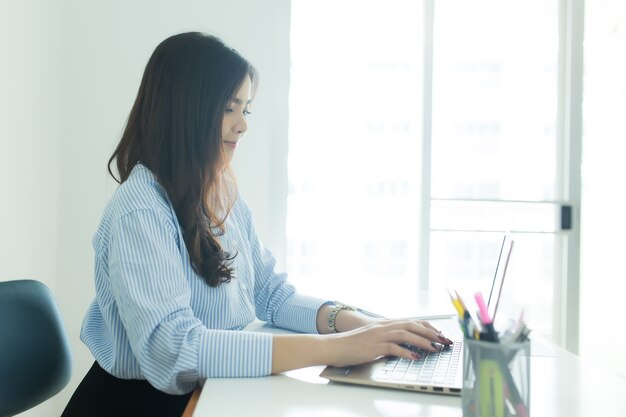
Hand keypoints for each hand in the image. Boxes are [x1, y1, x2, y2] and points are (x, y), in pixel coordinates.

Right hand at [321, 319, 452, 367]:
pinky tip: (415, 358)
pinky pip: (393, 348)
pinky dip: (405, 352)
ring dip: (422, 341)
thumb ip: (386, 336)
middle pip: (412, 325)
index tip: (439, 333)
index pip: (411, 321)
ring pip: (405, 334)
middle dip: (430, 333)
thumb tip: (403, 343)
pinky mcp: (374, 346)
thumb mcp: (372, 336)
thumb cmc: (352, 344)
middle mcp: (383, 326)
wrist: (334, 346)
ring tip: (434, 348)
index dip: (427, 326)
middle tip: (444, 340)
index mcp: (384, 323)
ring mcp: (378, 335)